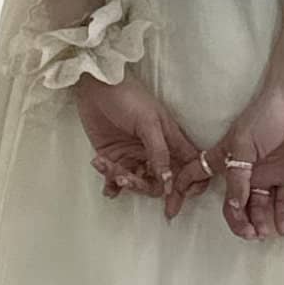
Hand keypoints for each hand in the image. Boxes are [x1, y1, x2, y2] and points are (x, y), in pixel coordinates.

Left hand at [72, 71, 200, 220]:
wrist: (95, 85)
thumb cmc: (127, 96)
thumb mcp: (148, 122)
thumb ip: (159, 152)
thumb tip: (168, 183)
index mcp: (171, 142)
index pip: (188, 169)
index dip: (185, 187)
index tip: (174, 200)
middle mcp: (155, 153)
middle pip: (159, 182)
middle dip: (145, 186)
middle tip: (129, 180)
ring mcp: (134, 156)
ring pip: (137, 182)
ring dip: (124, 181)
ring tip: (110, 169)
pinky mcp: (114, 157)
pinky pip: (116, 180)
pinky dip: (111, 184)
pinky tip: (104, 177)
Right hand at [174, 75, 283, 239]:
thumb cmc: (265, 116)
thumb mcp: (243, 145)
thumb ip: (238, 178)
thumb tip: (234, 206)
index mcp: (226, 159)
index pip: (197, 175)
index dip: (183, 190)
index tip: (172, 210)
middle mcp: (244, 171)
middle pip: (234, 204)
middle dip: (238, 222)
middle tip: (249, 234)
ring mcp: (266, 174)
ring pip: (258, 207)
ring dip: (259, 222)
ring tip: (263, 234)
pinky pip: (283, 201)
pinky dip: (281, 217)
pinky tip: (280, 229)